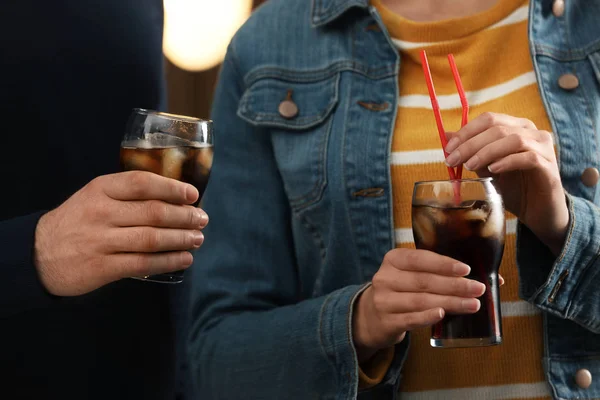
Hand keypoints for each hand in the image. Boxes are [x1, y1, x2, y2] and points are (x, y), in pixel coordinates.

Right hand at [34, 171, 208, 295]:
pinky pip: (143, 263)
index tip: (193, 194)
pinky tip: (184, 259)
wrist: (38, 254)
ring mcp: (101, 241)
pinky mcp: (103, 267)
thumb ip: (127, 195)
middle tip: (202, 219)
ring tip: (197, 238)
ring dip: (181, 239)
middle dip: (184, 216)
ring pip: (151, 239)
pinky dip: (168, 261)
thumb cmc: (77, 221)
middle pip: (153, 212)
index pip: (141, 183)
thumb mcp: (95, 197)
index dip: (172, 188)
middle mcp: (101, 213)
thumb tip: (175, 199)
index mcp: (101, 189)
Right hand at [352, 248, 485, 362]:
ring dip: (449, 302)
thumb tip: (493, 279)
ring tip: (472, 305)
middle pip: (424, 281)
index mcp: (393, 259)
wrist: (372, 315)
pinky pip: (410, 319)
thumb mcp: (412, 275)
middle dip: (454, 285)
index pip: (419, 259)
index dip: (443, 264)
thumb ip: (443, 273)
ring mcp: (384, 300)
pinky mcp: (387, 321)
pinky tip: (442, 314)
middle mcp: (385, 277)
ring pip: (421, 300)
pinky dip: (427, 317)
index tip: (466, 269)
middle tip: (478, 289)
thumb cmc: (402, 290)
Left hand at [444, 112, 568, 254]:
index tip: (448, 149)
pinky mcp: (549, 166)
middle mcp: (532, 132)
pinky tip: (493, 170)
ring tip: (470, 166)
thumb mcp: (486, 167)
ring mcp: (544, 148)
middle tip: (453, 160)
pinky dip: (507, 161)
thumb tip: (447, 137)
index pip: (489, 119)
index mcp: (516, 127)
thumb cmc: (513, 188)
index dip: (466, 131)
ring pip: (514, 139)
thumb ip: (471, 151)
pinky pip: (529, 157)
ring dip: (487, 151)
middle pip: (498, 128)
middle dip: (471, 143)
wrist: (538, 212)